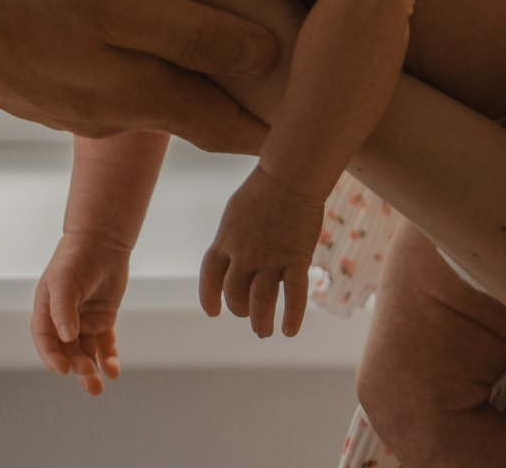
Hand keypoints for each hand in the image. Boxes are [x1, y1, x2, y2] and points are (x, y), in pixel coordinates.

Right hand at [0, 0, 278, 153]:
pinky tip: (140, 31)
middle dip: (243, 98)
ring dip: (190, 74)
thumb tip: (268, 56)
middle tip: (295, 73)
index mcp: (143, 92)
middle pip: (197, 108)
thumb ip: (191, 30)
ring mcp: (74, 101)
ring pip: (152, 90)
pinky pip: (109, 75)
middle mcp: (114, 110)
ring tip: (233, 44)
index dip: (280, 121)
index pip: (232, 127)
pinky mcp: (43, 84)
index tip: (324, 112)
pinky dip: (138, 60)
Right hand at [32, 231, 134, 393]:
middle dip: (76, 366)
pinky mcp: (102, 320)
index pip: (45, 340)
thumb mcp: (65, 281)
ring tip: (98, 386)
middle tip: (88, 375)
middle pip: (67, 351)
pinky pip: (104, 345)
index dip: (52, 356)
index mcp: (46, 310)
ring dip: (90, 369)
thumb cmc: (76, 258)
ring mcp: (83, 321)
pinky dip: (108, 358)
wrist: (103, 241)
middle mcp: (63, 320)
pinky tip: (113, 370)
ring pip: (85, 352)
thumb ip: (63, 309)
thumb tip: (67, 337)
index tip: (63, 369)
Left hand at [200, 166, 324, 337]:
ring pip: (260, 301)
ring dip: (260, 322)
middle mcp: (244, 254)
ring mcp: (270, 258)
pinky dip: (292, 316)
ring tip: (264, 332)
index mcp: (225, 241)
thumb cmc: (264, 188)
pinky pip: (294, 294)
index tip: (213, 312)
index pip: (210, 278)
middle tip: (248, 315)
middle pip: (235, 294)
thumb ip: (232, 238)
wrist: (290, 174)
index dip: (209, 297)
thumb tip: (232, 256)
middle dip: (240, 309)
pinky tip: (290, 332)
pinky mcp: (296, 258)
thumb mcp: (236, 213)